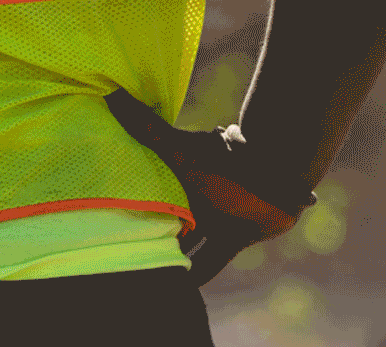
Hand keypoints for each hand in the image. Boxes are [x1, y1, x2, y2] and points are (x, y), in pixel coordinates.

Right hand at [104, 90, 313, 284]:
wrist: (274, 170)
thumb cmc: (223, 159)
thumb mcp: (178, 149)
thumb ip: (145, 128)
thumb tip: (111, 93)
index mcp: (181, 184)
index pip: (153, 204)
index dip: (136, 215)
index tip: (111, 228)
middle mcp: (196, 202)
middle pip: (170, 226)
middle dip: (153, 240)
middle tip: (125, 258)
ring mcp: (216, 222)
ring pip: (190, 248)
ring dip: (174, 261)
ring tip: (148, 279)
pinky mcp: (235, 239)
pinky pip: (212, 263)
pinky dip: (198, 277)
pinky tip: (184, 291)